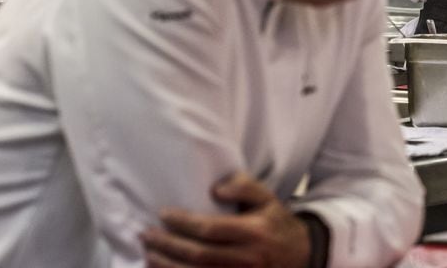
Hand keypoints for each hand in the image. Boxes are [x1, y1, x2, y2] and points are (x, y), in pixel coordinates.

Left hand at [141, 172, 310, 267]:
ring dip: (167, 266)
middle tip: (146, 235)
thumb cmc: (276, 223)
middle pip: (198, 255)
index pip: (210, 229)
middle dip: (167, 245)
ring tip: (149, 254)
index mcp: (254, 232)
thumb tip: (215, 189)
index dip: (182, 223)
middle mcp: (247, 258)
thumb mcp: (267, 198)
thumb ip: (244, 186)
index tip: (163, 214)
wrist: (300, 255)